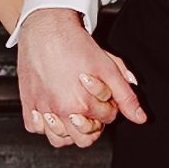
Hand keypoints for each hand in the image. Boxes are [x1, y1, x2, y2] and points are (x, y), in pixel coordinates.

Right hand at [17, 7, 145, 150]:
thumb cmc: (75, 43)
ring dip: (68, 131)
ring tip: (72, 114)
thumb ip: (126, 96)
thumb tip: (140, 118)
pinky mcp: (28, 102)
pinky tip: (52, 111)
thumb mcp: (108, 68)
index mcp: (82, 103)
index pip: (106, 120)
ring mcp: (42, 108)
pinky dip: (43, 125)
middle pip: (84, 138)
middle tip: (89, 107)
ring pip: (58, 139)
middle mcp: (60, 109)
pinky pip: (34, 128)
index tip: (103, 95)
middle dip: (92, 124)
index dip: (109, 106)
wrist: (47, 28)